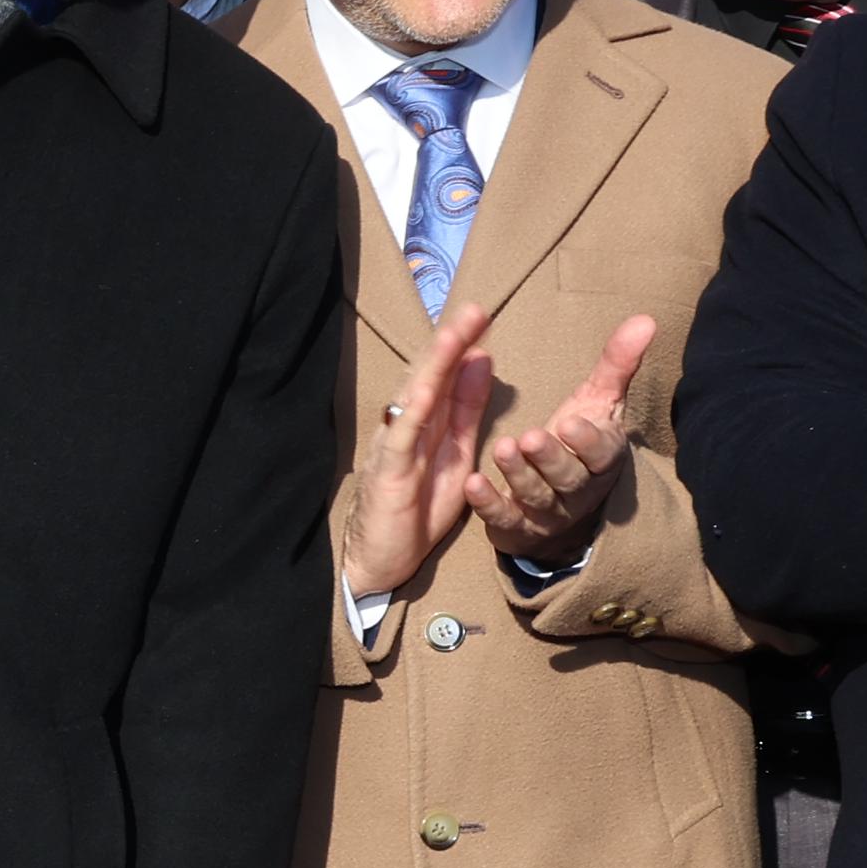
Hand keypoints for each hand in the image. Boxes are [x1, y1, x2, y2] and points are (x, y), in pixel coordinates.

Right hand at [336, 303, 497, 601]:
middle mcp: (407, 424)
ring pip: (413, 398)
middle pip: (428, 376)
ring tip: (453, 337)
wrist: (382, 557)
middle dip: (450, 342)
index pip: (446, 374)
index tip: (484, 315)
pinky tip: (425, 393)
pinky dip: (412, 414)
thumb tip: (482, 361)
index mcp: (429, 420)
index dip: (464, 344)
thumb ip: (467, 409)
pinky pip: (400, 439)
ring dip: (431, 367)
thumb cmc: (416, 507)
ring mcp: (394, 445)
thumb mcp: (455, 453)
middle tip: (475, 310)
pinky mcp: (387, 471)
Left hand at [468, 314, 658, 570]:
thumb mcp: (598, 402)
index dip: (587, 441)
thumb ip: (617, 365)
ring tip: (503, 448)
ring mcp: (548, 511)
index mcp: (601, 459)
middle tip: (531, 438)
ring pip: (537, 496)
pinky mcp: (516, 526)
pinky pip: (504, 518)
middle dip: (551, 458)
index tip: (570, 422)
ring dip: (519, 474)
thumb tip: (647, 319)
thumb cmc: (577, 440)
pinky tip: (473, 484)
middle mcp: (578, 489)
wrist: (560, 502)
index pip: (601, 453)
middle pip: (568, 477)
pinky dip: (489, 504)